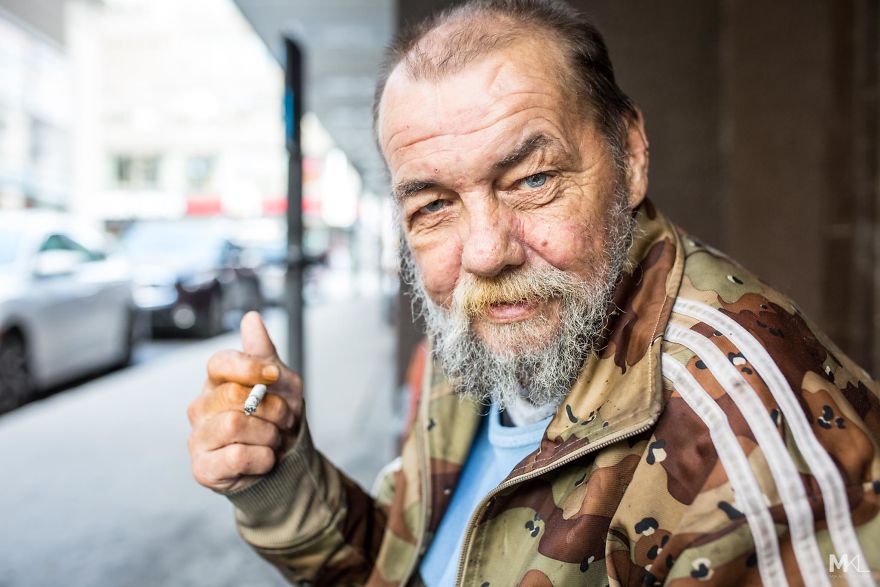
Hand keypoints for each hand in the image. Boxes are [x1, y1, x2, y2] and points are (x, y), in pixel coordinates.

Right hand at [187, 311, 302, 492]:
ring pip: (235, 425)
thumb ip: (263, 351)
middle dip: (271, 407)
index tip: (275, 374)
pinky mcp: (202, 468)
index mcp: (216, 382)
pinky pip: (237, 456)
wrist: (284, 459)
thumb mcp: (280, 380)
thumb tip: (251, 318)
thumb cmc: (276, 416)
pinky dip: (264, 458)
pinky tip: (265, 458)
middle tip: (285, 418)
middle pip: (233, 395)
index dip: (250, 367)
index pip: (220, 363)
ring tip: (274, 439)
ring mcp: (198, 438)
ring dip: (269, 433)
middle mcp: (200, 407)